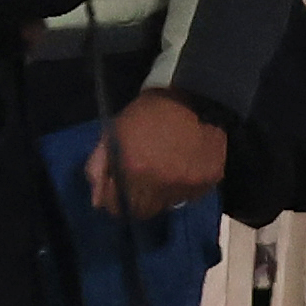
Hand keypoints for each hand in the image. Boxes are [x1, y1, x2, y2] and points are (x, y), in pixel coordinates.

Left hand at [96, 89, 232, 215]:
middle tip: (142, 181)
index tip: (118, 191)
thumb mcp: (114, 132)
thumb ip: (98, 166)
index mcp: (134, 169)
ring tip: (165, 169)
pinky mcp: (210, 181)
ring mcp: (188, 184)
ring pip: (168, 204)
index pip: (118, 208)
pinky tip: (184, 166)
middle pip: (144, 211)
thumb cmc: (149, 112)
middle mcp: (161, 183)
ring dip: (162, 193)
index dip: (115, 201)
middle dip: (138, 200)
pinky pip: (191, 195)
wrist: (195, 94)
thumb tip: (96, 200)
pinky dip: (184, 186)